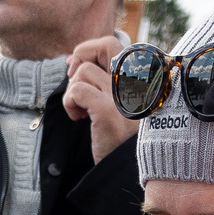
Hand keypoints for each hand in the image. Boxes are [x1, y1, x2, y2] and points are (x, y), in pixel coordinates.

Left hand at [63, 33, 140, 165]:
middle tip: (74, 76)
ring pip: (84, 72)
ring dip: (74, 91)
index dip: (90, 49)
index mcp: (143, 79)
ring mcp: (124, 95)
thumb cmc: (122, 137)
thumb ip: (106, 81)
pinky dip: (70, 103)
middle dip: (82, 54)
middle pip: (106, 44)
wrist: (127, 170)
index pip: (115, 44)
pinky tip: (79, 118)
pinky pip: (76, 91)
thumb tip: (73, 60)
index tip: (76, 68)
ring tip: (82, 111)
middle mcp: (138, 82)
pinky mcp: (108, 110)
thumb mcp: (121, 103)